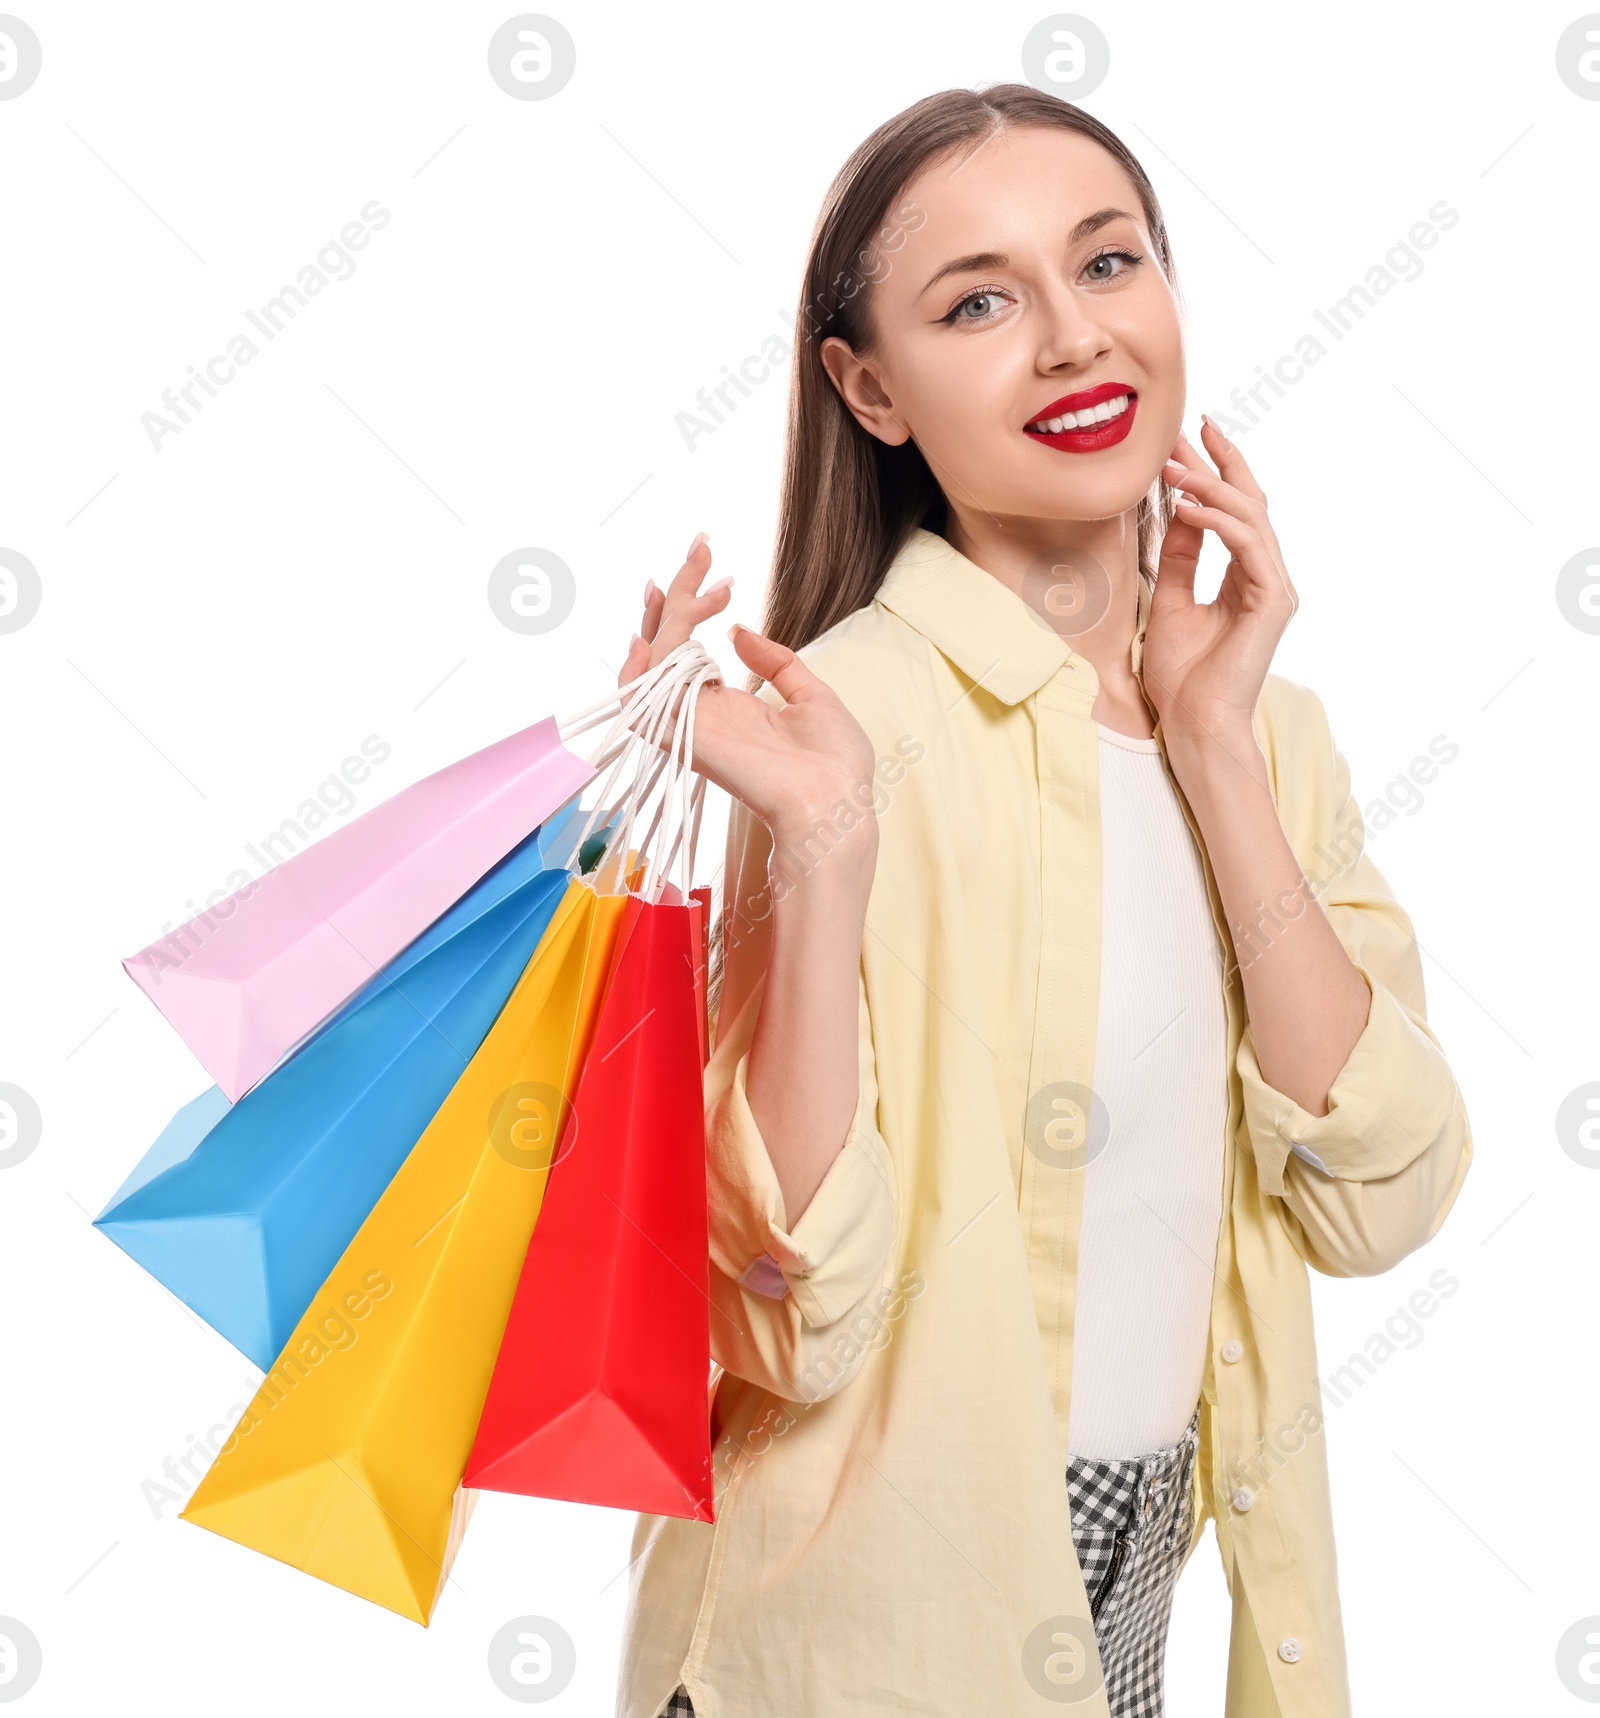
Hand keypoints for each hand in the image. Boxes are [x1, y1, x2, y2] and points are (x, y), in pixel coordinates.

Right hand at [617, 533, 878, 844]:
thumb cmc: (834, 763)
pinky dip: (637, 671)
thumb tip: (738, 630)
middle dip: (675, 595)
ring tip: (688, 576)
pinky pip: (643, 702)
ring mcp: (693, 724)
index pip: (690, 650)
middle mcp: (704, 713)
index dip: (692, 605)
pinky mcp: (687, 737)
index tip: (718, 571)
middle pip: (667, 647)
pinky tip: (648, 636)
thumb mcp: (812, 694)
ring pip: (652, 664)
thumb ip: (775, 662)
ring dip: (663, 615)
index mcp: (729, 706)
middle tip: (700, 548)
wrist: (838, 803)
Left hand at [1142, 418, 1297, 750]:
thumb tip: (1179, 510)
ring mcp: (1274, 587)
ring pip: (1249, 517)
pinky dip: (1218, 521)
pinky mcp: (1273, 600)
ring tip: (1173, 467)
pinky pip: (1247, 545)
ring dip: (1210, 487)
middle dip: (1220, 462)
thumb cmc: (1182, 677)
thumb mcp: (1170, 602)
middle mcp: (1266, 577)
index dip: (1215, 472)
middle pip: (1249, 503)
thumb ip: (1179, 558)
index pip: (1234, 511)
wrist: (1194, 723)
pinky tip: (1188, 505)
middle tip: (1190, 428)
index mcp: (1245, 578)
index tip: (1188, 439)